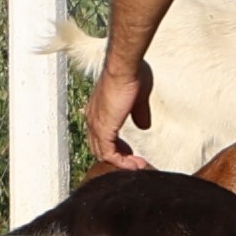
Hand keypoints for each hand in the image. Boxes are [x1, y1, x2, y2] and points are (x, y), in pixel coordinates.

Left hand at [85, 59, 151, 174]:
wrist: (123, 68)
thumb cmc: (129, 74)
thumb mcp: (137, 98)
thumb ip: (139, 113)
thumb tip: (143, 125)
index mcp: (97, 110)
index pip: (101, 136)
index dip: (116, 146)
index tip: (130, 152)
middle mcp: (92, 118)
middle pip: (99, 147)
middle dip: (118, 157)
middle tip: (134, 162)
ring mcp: (96, 125)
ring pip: (103, 154)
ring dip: (122, 163)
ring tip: (138, 166)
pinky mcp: (103, 129)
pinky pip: (109, 154)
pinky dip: (122, 163)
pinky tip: (135, 165)